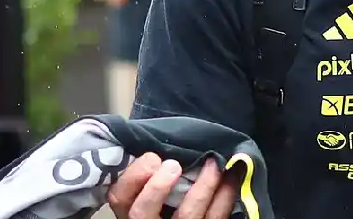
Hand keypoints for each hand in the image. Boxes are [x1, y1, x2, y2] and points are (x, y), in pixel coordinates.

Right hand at [106, 154, 238, 218]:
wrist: (190, 214)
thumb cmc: (169, 195)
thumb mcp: (150, 184)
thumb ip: (150, 170)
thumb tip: (163, 141)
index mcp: (131, 209)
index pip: (119, 196)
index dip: (134, 177)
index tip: (153, 157)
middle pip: (142, 212)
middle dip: (157, 187)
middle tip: (173, 164)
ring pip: (187, 214)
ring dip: (204, 185)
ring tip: (214, 162)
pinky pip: (217, 215)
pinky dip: (227, 193)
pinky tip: (233, 175)